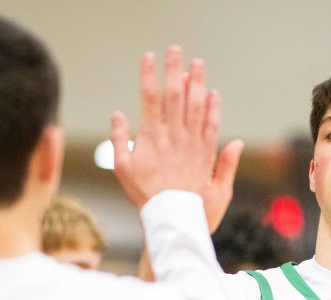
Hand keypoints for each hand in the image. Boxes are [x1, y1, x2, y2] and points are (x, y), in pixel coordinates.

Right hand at [110, 47, 243, 217]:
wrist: (172, 217)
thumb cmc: (144, 194)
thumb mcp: (122, 168)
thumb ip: (118, 139)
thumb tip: (117, 115)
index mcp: (151, 137)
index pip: (149, 98)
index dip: (149, 75)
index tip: (148, 57)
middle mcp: (173, 137)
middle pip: (175, 96)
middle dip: (174, 70)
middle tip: (175, 50)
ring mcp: (192, 145)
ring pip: (195, 107)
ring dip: (196, 83)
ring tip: (197, 64)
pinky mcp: (206, 155)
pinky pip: (211, 128)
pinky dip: (213, 110)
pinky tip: (212, 95)